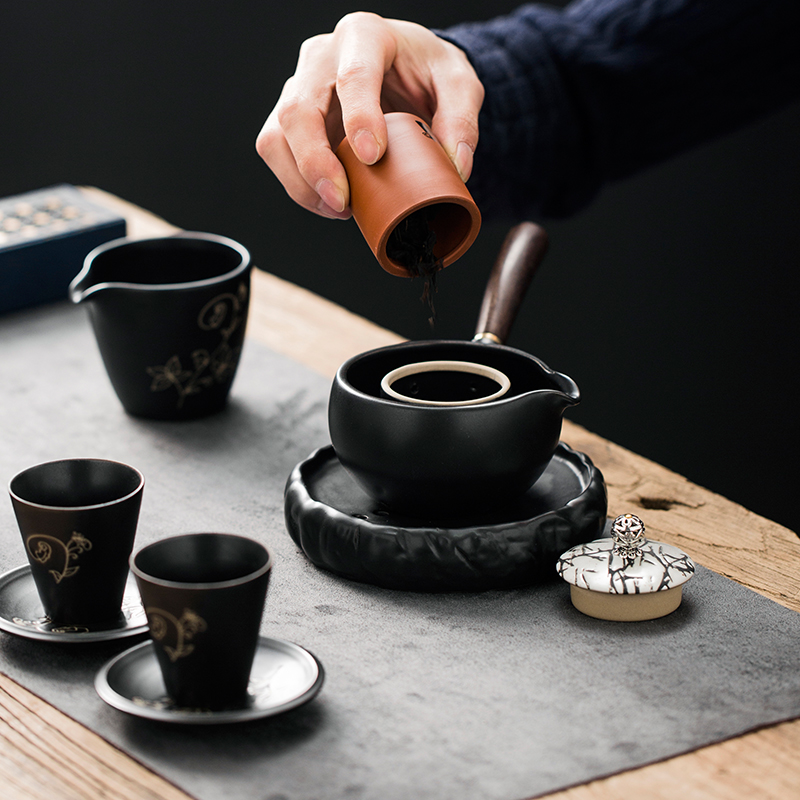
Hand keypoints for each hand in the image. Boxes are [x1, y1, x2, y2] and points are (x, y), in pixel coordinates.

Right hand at [255, 12, 483, 218]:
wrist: (406, 69)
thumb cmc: (425, 70)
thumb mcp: (458, 83)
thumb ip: (461, 119)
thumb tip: (455, 166)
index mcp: (364, 36)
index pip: (353, 74)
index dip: (359, 117)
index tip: (372, 157)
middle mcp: (321, 57)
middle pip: (298, 109)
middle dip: (315, 162)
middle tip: (342, 199)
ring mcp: (299, 87)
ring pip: (276, 135)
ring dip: (301, 181)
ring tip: (339, 207)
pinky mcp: (290, 119)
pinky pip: (278, 153)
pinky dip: (299, 185)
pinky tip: (330, 201)